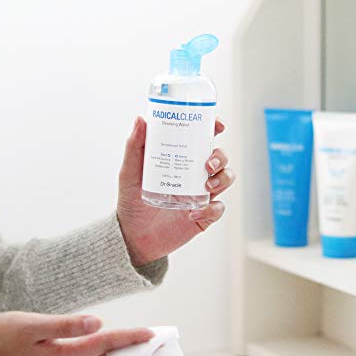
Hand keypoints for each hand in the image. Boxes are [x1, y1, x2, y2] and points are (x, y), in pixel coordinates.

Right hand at [0, 311, 152, 355]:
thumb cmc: (1, 334)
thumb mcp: (32, 324)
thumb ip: (66, 325)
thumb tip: (97, 323)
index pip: (104, 344)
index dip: (129, 338)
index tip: (151, 334)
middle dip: (132, 350)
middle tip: (155, 344)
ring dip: (119, 354)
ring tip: (140, 346)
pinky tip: (110, 350)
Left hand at [117, 116, 234, 266]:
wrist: (132, 235)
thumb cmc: (131, 200)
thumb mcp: (129, 172)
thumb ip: (134, 146)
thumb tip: (140, 119)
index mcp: (181, 158)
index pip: (202, 138)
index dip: (213, 128)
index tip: (218, 125)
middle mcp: (194, 174)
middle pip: (220, 157)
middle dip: (220, 156)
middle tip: (208, 163)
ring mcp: (201, 194)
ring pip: (226, 179)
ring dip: (222, 178)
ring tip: (206, 185)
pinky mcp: (203, 215)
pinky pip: (218, 209)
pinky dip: (210, 209)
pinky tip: (193, 212)